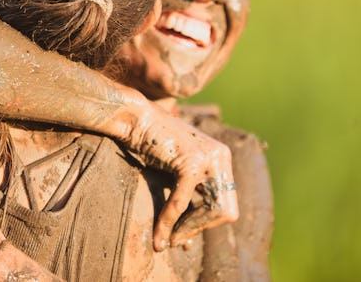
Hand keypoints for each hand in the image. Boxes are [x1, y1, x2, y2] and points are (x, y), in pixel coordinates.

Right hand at [122, 103, 238, 250]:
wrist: (134, 117)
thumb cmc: (149, 143)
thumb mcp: (175, 173)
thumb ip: (187, 199)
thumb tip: (188, 243)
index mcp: (222, 158)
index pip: (226, 204)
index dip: (205, 224)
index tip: (183, 236)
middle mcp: (221, 156)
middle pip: (225, 211)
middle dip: (198, 230)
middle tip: (175, 242)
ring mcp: (209, 158)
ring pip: (209, 211)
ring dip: (186, 230)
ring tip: (167, 240)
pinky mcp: (191, 162)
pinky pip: (181, 203)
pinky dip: (169, 222)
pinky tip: (159, 234)